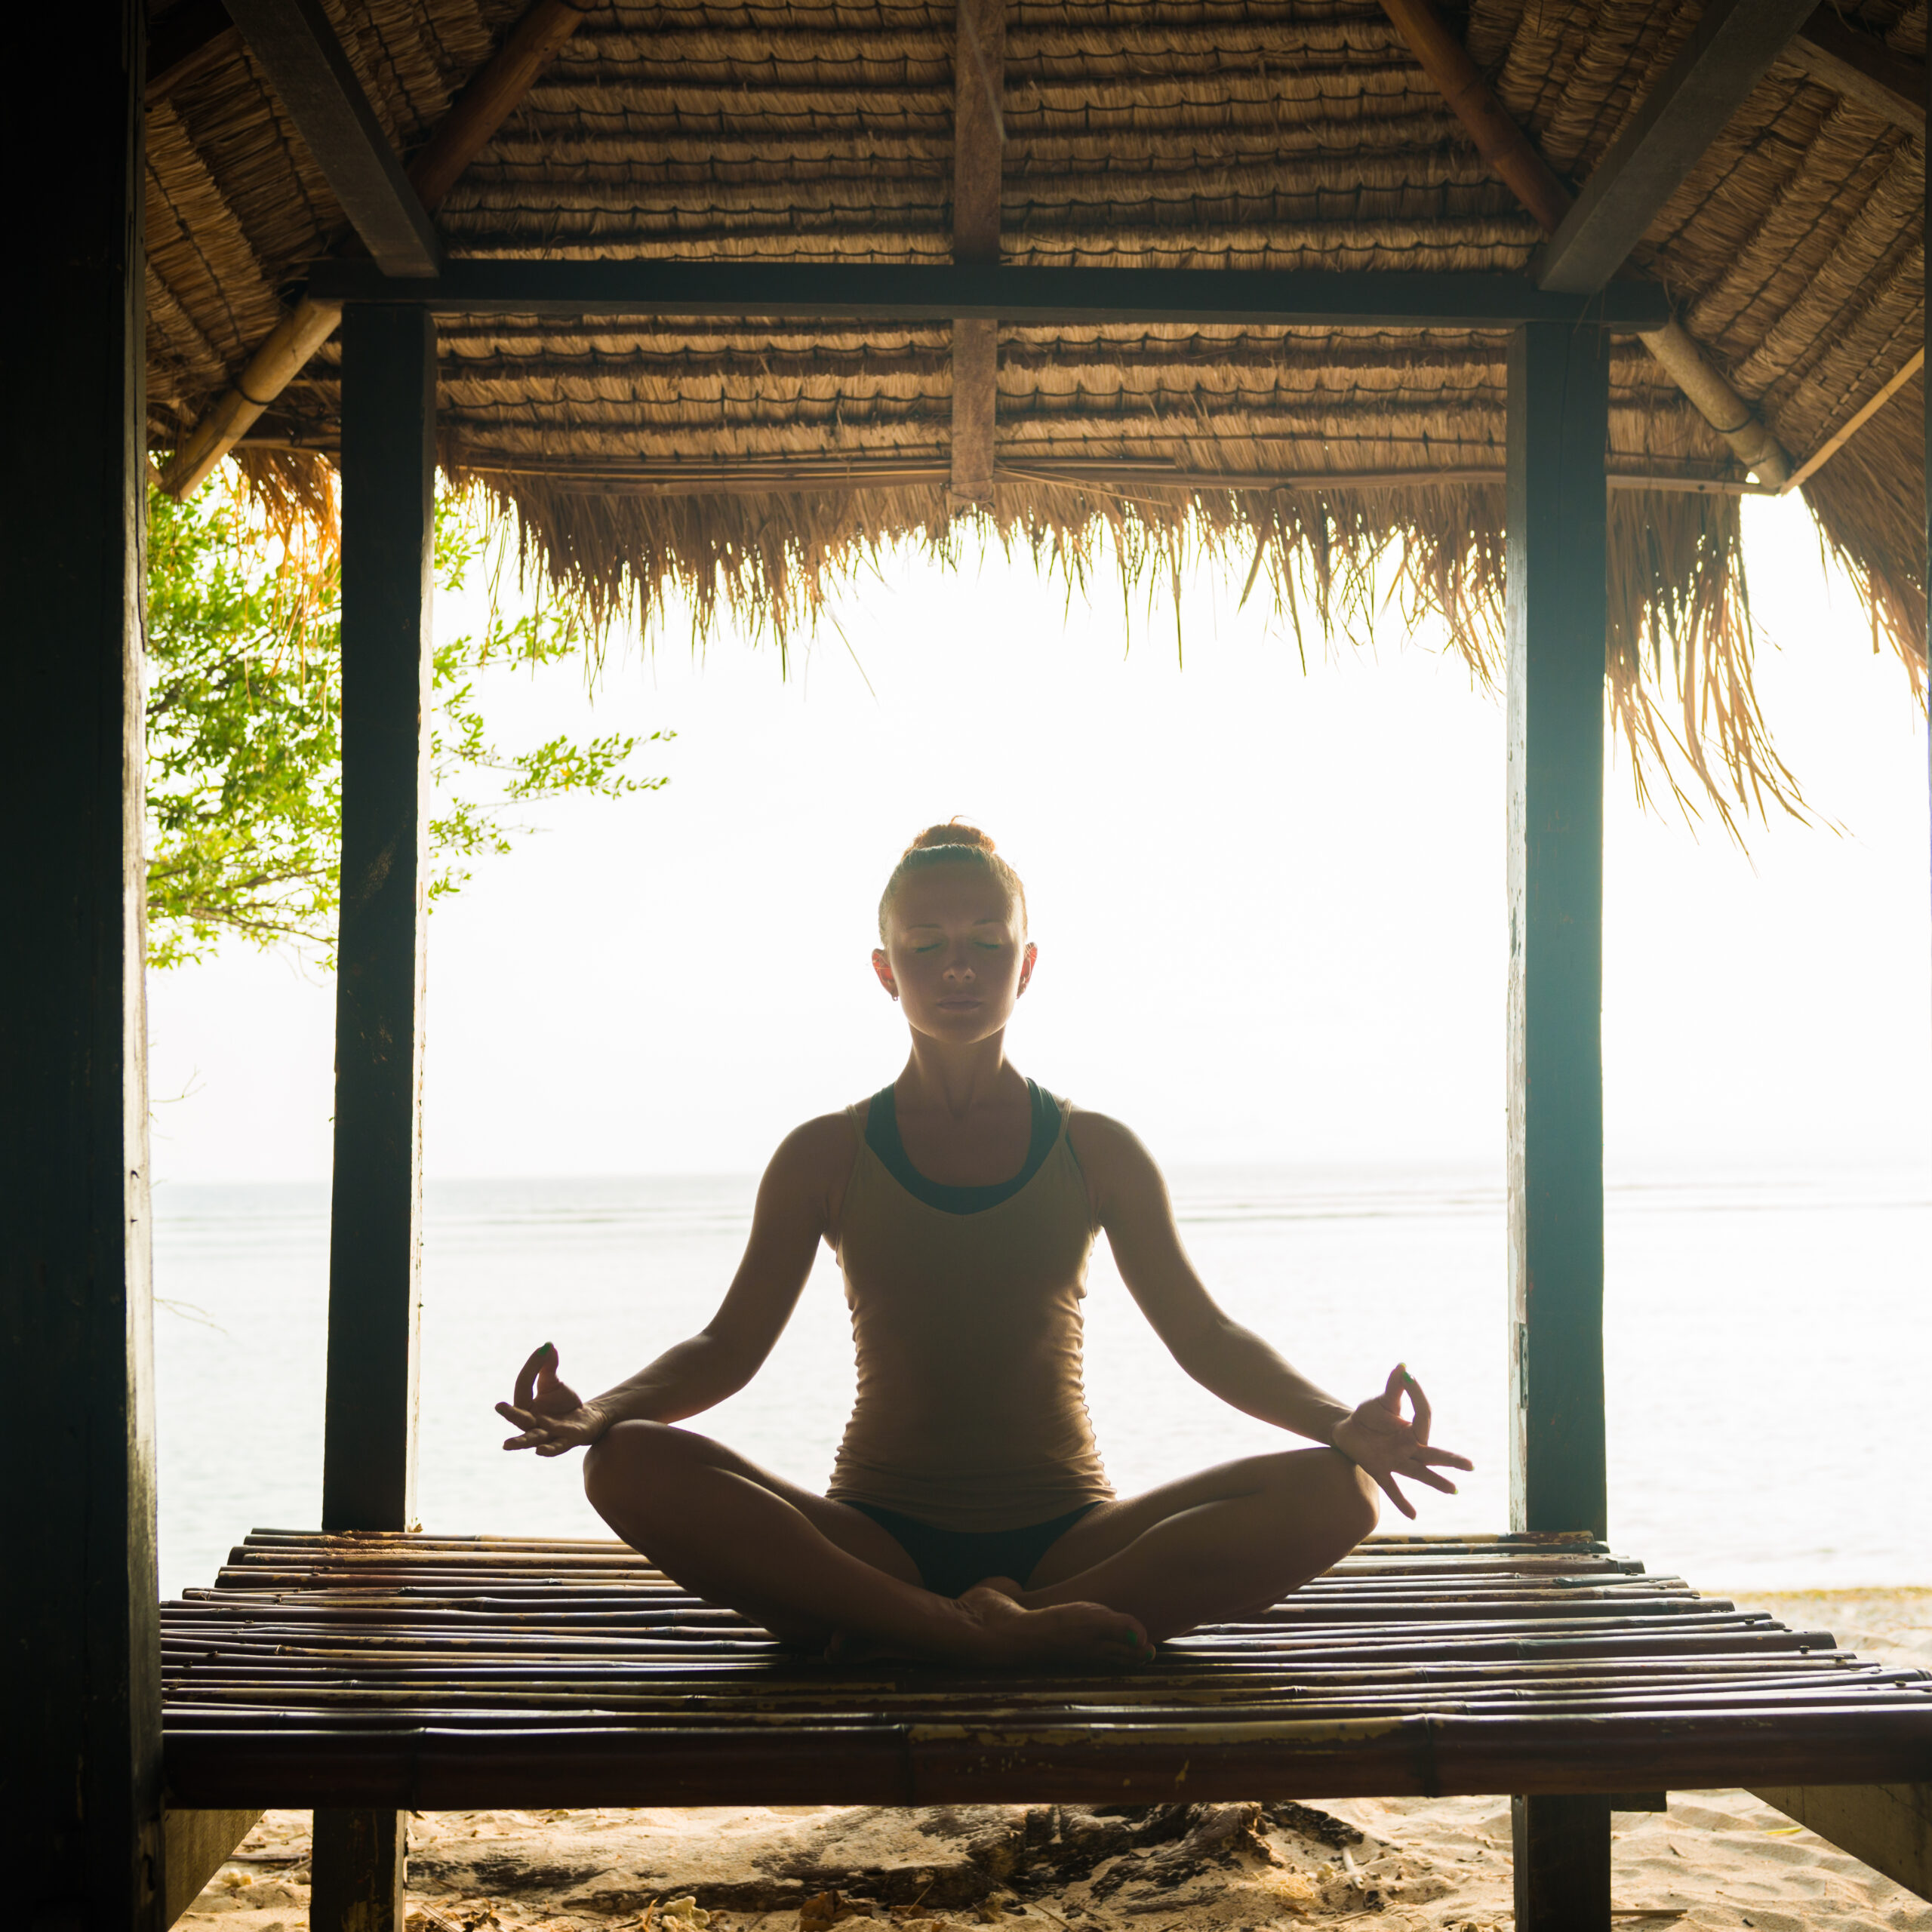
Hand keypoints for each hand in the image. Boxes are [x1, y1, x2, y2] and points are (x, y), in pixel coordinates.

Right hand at [496, 1343, 602, 1456]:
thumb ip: (548, 1367)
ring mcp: (549, 1434)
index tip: (542, 1351)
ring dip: (522, 1441)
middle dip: (510, 1414)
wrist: (586, 1419)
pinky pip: (556, 1447)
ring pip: (533, 1439)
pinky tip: (540, 1450)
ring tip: (506, 1444)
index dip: (531, 1368)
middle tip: (499, 1406)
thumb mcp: (553, 1383)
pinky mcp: (567, 1441)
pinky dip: (548, 1450)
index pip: (523, 1388)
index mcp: (527, 1407)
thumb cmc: (563, 1402)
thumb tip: (547, 1346)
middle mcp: (534, 1423)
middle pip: (520, 1419)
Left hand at [1330, 1365, 1473, 1520]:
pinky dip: (1402, 1501)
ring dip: (1435, 1481)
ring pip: (1419, 1473)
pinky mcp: (1378, 1470)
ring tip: (1453, 1489)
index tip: (1408, 1376)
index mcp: (1412, 1430)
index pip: (1424, 1417)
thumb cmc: (1369, 1416)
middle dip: (1451, 1459)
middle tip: (1471, 1466)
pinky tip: (1414, 1516)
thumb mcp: (1382, 1400)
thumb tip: (1404, 1366)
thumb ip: (1394, 1386)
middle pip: (1433, 1454)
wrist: (1347, 1429)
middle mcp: (1408, 1448)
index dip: (1417, 1395)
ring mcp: (1395, 1461)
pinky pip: (1392, 1488)